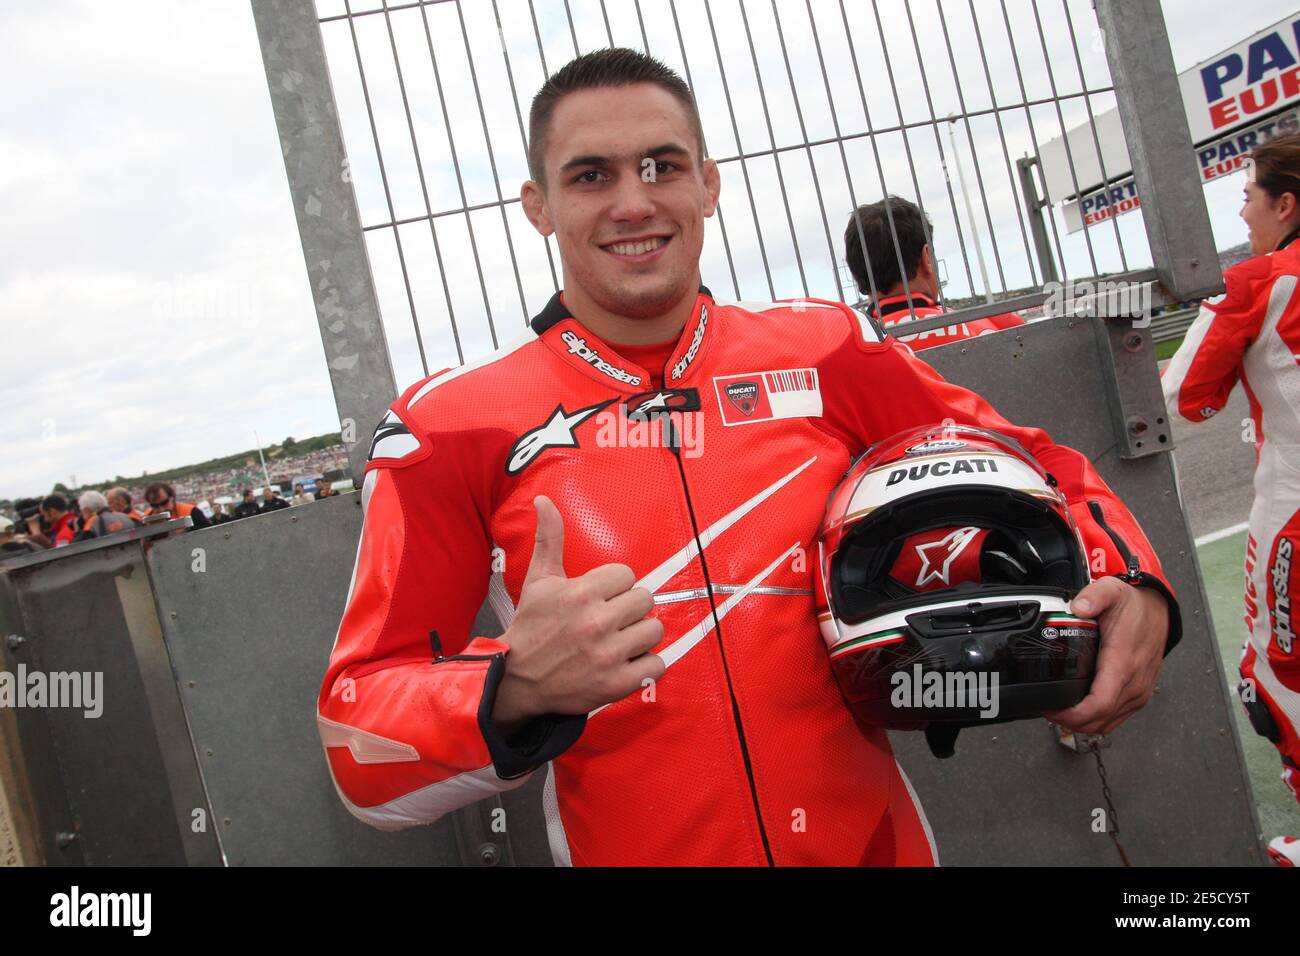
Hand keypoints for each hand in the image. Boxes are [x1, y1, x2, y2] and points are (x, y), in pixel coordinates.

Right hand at [492, 496, 664, 733]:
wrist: (517, 679)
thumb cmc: (531, 626)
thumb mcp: (539, 580)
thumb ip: (549, 538)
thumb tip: (543, 500)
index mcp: (581, 593)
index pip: (628, 574)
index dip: (616, 585)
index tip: (601, 597)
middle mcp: (597, 622)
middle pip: (646, 599)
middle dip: (630, 608)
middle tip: (612, 619)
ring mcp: (608, 655)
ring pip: (654, 630)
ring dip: (640, 635)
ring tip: (620, 640)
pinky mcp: (615, 684)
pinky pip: (656, 665)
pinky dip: (646, 665)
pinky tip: (626, 662)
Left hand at [1042, 577, 1168, 734]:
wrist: (1157, 610)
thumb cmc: (1133, 606)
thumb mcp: (1111, 592)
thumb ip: (1094, 597)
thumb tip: (1079, 607)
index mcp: (1123, 662)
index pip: (1100, 703)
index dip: (1074, 714)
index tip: (1052, 709)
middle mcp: (1134, 682)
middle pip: (1101, 720)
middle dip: (1071, 722)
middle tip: (1049, 711)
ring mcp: (1139, 691)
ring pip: (1110, 723)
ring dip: (1084, 724)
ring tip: (1060, 712)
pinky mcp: (1140, 694)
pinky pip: (1118, 717)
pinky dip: (1098, 720)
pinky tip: (1082, 711)